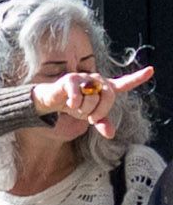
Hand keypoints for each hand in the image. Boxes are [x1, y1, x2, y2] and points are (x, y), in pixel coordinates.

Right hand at [32, 68, 147, 128]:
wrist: (52, 101)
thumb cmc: (75, 106)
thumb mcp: (90, 116)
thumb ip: (102, 123)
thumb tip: (110, 134)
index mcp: (105, 87)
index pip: (125, 83)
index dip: (138, 77)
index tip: (151, 70)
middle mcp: (97, 80)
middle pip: (109, 95)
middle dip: (100, 111)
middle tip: (90, 118)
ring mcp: (84, 78)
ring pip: (92, 97)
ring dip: (83, 109)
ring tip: (75, 108)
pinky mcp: (70, 79)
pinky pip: (78, 95)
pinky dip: (74, 103)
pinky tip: (69, 104)